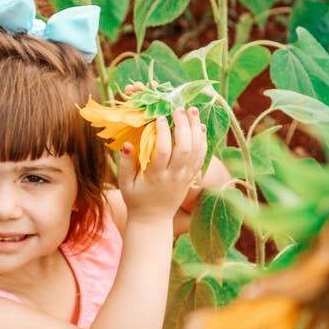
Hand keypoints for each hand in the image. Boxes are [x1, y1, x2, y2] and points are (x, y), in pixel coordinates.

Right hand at [119, 107, 205, 223]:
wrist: (153, 219)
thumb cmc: (136, 199)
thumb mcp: (126, 184)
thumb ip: (127, 164)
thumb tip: (127, 144)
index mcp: (156, 177)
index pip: (163, 152)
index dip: (163, 133)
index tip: (160, 117)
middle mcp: (174, 177)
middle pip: (184, 149)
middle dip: (183, 126)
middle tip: (179, 108)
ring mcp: (185, 177)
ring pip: (196, 151)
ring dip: (196, 129)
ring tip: (192, 111)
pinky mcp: (191, 178)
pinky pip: (201, 157)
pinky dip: (203, 140)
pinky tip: (200, 126)